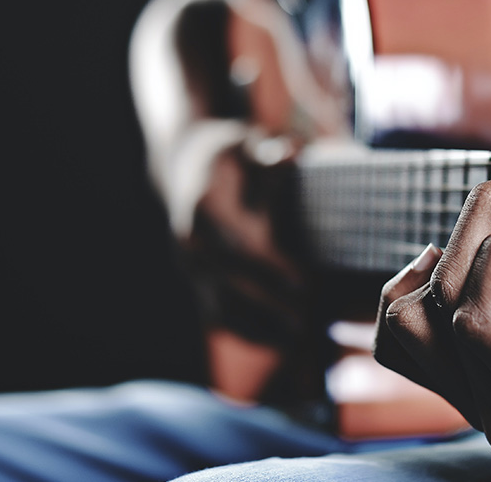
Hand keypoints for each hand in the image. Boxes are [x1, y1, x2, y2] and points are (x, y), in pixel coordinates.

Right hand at [186, 135, 333, 406]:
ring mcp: (191, 267)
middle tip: (306, 325)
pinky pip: (218, 315)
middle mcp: (192, 242)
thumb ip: (268, 157)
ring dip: (259, 328)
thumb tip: (290, 153)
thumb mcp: (245, 146)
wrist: (185, 165)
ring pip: (222, 308)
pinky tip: (277, 343)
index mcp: (205, 208)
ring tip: (297, 341)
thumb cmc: (229, 157)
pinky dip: (247, 331)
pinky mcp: (195, 282)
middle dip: (268, 308)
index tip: (303, 285)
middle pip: (230, 285)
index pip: (239, 246)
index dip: (270, 269)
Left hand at [373, 156, 490, 460]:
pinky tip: (448, 261)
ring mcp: (475, 404)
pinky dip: (412, 290)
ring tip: (490, 225)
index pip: (482, 324)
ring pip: (407, 323)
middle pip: (445, 304)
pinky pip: (400, 341)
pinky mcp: (460, 387)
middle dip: (483, 222)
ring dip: (443, 258)